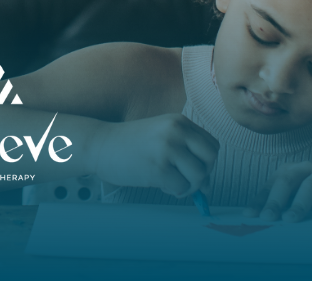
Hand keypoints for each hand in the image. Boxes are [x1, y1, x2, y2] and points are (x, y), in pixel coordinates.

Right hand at [89, 114, 219, 199]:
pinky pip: (182, 187)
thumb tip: (208, 186)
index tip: (193, 169)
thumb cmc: (129, 144)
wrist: (100, 145)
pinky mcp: (159, 168)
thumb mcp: (160, 137)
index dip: (206, 161)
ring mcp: (168, 148)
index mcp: (179, 121)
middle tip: (188, 180)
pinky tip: (162, 185)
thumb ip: (185, 154)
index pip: (211, 144)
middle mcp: (176, 131)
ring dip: (190, 186)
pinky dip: (176, 192)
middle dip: (204, 173)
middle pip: (211, 158)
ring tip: (174, 184)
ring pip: (200, 175)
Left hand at [246, 161, 311, 221]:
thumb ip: (282, 210)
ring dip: (300, 202)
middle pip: (287, 180)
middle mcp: (308, 169)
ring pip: (311, 184)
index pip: (271, 185)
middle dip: (276, 200)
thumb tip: (254, 224)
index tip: (249, 217)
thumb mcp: (298, 205)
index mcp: (291, 172)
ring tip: (291, 219)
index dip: (260, 200)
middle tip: (268, 218)